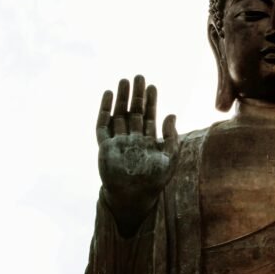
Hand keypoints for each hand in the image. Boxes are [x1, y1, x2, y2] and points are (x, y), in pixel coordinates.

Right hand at [97, 75, 178, 233]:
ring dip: (121, 98)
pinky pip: (103, 125)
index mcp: (148, 142)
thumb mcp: (170, 158)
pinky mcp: (105, 146)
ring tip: (124, 80)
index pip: (149, 116)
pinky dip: (105, 109)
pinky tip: (108, 95)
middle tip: (139, 76)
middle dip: (136, 95)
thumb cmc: (154, 181)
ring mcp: (118, 142)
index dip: (151, 101)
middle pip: (133, 112)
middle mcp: (132, 139)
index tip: (152, 86)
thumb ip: (171, 136)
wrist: (134, 196)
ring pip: (119, 114)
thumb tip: (171, 114)